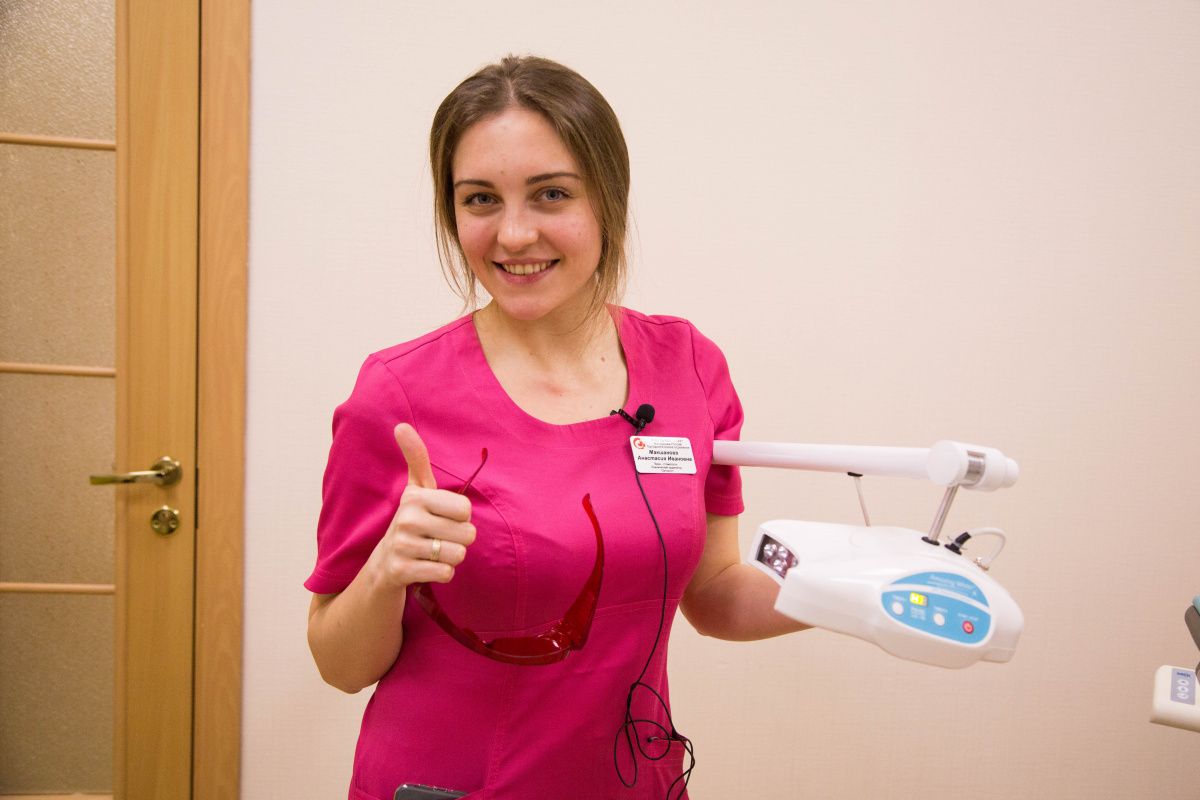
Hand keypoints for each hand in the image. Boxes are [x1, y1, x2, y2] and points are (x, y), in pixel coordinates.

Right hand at [371, 423, 474, 586]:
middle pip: (467, 534)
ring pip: (458, 555)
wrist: (383, 567)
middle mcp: (406, 519)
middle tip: (437, 539)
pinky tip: (425, 567)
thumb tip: (401, 425)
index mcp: (414, 497)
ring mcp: (402, 546)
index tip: (442, 518)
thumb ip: (416, 458)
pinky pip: (446, 573)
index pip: (466, 509)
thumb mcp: (415, 490)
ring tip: (431, 553)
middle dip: (458, 540)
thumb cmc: (410, 523)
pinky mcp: (401, 571)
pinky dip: (442, 574)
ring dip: (450, 558)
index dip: (461, 518)